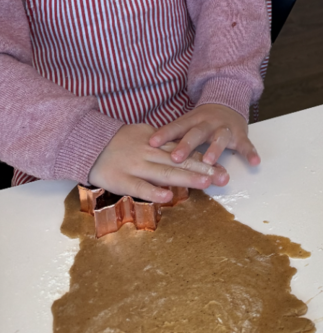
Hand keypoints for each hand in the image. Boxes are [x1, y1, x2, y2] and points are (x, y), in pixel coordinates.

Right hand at [88, 123, 225, 203]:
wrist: (89, 143)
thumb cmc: (120, 141)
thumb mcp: (144, 135)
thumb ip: (163, 145)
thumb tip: (184, 151)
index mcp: (156, 142)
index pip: (185, 151)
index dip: (204, 159)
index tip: (223, 167)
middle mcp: (149, 153)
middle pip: (180, 161)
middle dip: (203, 170)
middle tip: (224, 178)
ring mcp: (136, 166)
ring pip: (165, 172)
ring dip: (186, 178)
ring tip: (206, 183)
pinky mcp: (121, 180)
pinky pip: (139, 187)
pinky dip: (153, 192)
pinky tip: (168, 197)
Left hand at [148, 103, 259, 169]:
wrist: (228, 101)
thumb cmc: (202, 119)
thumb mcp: (187, 122)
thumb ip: (172, 135)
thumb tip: (145, 148)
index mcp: (192, 119)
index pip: (176, 126)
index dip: (164, 134)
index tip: (151, 143)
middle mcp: (208, 122)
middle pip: (196, 133)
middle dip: (187, 145)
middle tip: (176, 157)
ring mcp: (224, 128)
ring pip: (219, 138)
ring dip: (215, 149)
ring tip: (210, 160)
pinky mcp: (240, 134)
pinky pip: (246, 144)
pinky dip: (250, 153)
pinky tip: (254, 163)